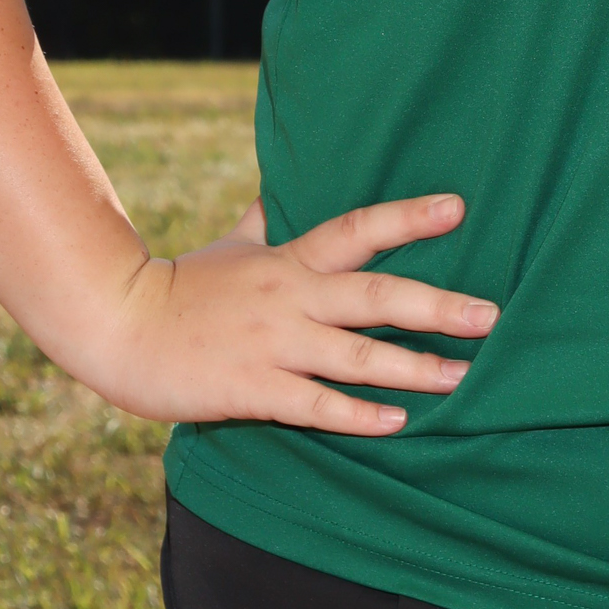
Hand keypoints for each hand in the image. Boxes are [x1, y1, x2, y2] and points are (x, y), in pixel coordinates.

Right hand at [85, 192, 496, 434]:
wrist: (117, 325)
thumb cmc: (180, 286)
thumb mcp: (230, 245)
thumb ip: (264, 221)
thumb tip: (279, 187)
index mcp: (288, 260)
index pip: (357, 229)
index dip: (408, 218)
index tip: (458, 208)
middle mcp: (289, 297)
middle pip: (374, 295)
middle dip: (437, 306)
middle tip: (491, 316)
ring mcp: (272, 344)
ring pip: (355, 355)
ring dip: (413, 367)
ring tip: (462, 377)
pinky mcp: (252, 389)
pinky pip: (315, 404)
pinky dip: (357, 414)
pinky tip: (397, 421)